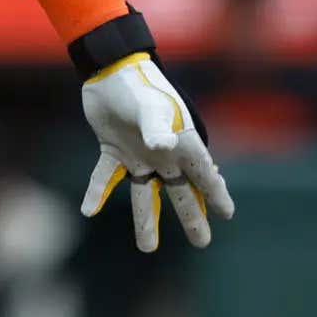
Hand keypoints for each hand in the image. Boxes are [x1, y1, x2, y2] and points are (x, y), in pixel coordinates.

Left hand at [79, 53, 233, 251]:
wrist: (108, 68)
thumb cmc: (137, 84)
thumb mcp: (150, 106)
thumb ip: (156, 127)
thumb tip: (164, 146)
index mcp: (180, 142)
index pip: (204, 173)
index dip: (216, 193)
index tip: (228, 213)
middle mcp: (162, 152)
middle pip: (179, 191)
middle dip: (191, 216)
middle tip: (202, 242)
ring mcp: (137, 152)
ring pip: (144, 193)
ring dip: (146, 219)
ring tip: (147, 248)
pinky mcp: (112, 148)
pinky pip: (106, 177)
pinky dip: (97, 192)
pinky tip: (87, 210)